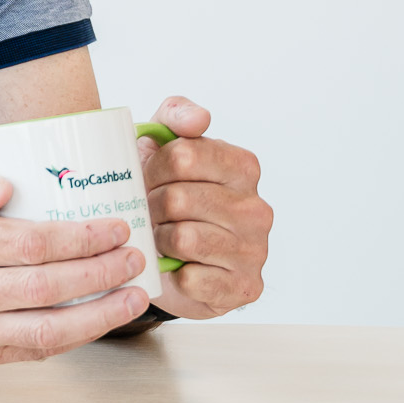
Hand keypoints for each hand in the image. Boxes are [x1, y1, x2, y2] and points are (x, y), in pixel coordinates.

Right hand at [0, 163, 148, 366]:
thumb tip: (5, 187)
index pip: (29, 243)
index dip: (81, 238)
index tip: (114, 229)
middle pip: (48, 286)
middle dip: (101, 272)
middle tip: (133, 257)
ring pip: (50, 328)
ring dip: (102, 314)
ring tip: (135, 296)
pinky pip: (40, 349)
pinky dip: (79, 335)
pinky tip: (102, 317)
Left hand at [140, 96, 272, 318]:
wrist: (171, 255)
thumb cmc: (167, 194)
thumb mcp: (164, 146)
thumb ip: (177, 116)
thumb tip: (199, 119)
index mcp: (242, 167)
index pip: (183, 155)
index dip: (151, 168)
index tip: (146, 177)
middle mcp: (256, 208)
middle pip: (178, 199)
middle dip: (150, 207)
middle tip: (148, 213)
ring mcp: (255, 249)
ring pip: (184, 239)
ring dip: (159, 240)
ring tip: (160, 237)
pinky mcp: (243, 286)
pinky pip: (192, 278)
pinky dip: (173, 274)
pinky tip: (177, 266)